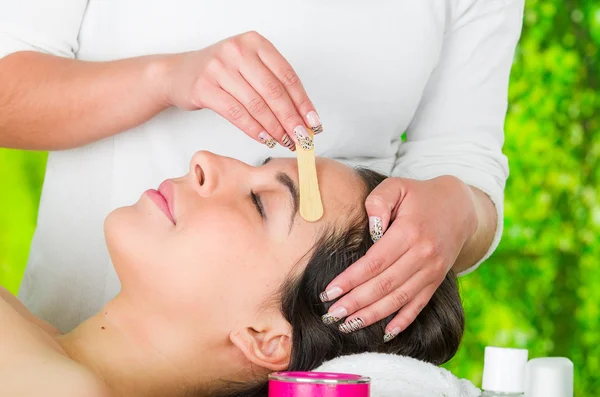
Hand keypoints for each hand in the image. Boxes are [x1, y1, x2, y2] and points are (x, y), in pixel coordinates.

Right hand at [159, 31, 321, 149]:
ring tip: (286, 142)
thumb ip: (272, 84)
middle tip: (303, 138)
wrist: (178, 73)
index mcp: (255, 42)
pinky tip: (266, 139)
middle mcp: (237, 51)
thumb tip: (302, 117)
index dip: (303, 102)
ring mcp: (219, 68)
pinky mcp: (204, 88)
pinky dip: (254, 130)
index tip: (314, 122)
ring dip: (275, 128)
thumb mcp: (248, 66)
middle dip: (292, 119)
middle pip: (273, 91)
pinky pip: (236, 114)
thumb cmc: (220, 72)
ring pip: (256, 104)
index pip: (287, 75)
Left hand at [319, 176, 477, 340]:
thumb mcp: (397, 186)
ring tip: (347, 325)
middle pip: (384, 285)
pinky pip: (419, 305)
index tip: (329, 291)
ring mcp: (432, 271)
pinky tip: (385, 334)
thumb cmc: (419, 195)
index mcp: (409, 232)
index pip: (374, 262)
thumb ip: (378, 202)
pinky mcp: (436, 281)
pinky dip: (403, 322)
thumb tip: (370, 229)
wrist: (459, 205)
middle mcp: (423, 255)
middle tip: (331, 315)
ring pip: (399, 299)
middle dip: (355, 303)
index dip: (351, 280)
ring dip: (372, 315)